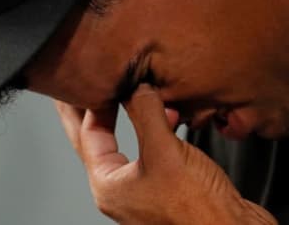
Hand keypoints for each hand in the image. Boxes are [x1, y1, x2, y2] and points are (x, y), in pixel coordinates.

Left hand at [54, 84, 276, 224]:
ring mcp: (142, 190)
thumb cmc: (199, 210)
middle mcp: (120, 189)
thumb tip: (136, 87)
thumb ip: (147, 114)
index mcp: (108, 184)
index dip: (95, 102)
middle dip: (98, 109)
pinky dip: (157, 130)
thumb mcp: (165, 152)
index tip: (104, 78)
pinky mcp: (166, 187)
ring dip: (136, 117)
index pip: (89, 133)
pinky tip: (172, 117)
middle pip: (99, 139)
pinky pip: (152, 150)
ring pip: (130, 142)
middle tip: (90, 85)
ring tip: (140, 93)